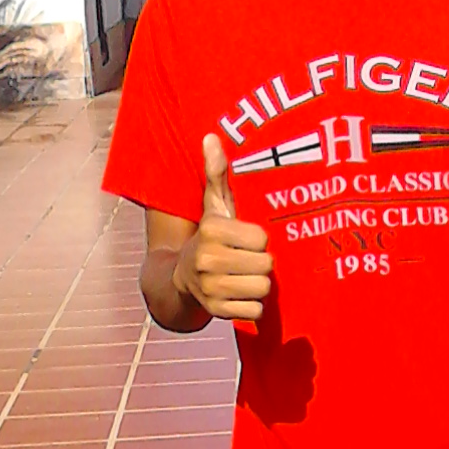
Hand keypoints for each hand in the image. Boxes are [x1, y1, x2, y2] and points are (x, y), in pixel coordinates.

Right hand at [173, 134, 273, 322]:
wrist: (181, 278)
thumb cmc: (210, 236)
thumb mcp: (214, 205)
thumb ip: (217, 173)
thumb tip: (211, 138)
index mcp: (212, 231)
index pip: (262, 239)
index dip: (259, 240)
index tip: (245, 239)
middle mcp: (208, 259)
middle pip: (266, 265)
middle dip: (261, 263)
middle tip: (246, 259)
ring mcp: (211, 288)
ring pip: (262, 288)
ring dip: (258, 284)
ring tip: (243, 275)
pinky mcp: (217, 311)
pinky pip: (255, 311)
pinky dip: (251, 306)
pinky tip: (238, 293)